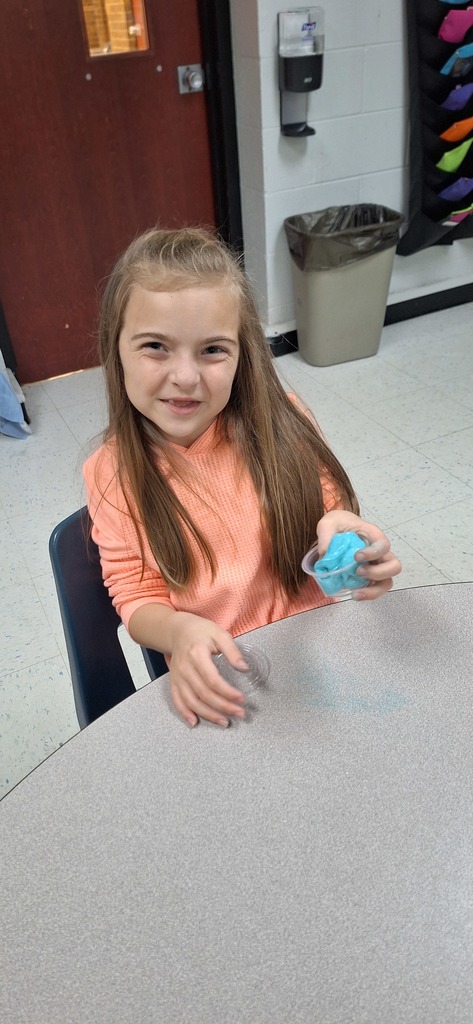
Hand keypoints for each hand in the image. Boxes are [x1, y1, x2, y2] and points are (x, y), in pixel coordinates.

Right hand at [168, 612, 247, 727]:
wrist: (177, 630)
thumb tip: (244, 668)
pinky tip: (194, 722)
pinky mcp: (173, 682)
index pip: (213, 680)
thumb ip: (232, 651)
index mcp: (197, 654)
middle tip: (239, 713)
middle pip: (204, 694)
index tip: (241, 699)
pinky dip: (184, 713)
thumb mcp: (219, 633)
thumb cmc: (200, 631)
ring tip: (224, 722)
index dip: (228, 693)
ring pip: (191, 701)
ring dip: (208, 715)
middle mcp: (185, 668)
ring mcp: (177, 677)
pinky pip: (176, 700)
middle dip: (223, 707)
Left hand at [316, 509, 400, 600]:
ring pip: (387, 582)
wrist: (338, 530)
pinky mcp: (369, 577)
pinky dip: (366, 594)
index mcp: (374, 536)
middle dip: (378, 573)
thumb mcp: (328, 524)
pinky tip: (353, 594)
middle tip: (358, 572)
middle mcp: (380, 553)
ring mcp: (377, 566)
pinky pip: (375, 589)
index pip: (383, 545)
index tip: (356, 556)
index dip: (373, 553)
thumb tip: (325, 555)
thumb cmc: (338, 525)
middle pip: (394, 566)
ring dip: (374, 590)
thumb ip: (326, 535)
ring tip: (356, 593)